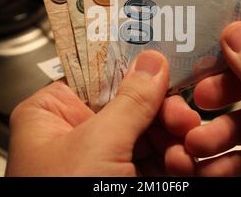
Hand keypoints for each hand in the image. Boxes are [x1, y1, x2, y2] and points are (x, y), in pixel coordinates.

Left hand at [5, 50, 199, 175]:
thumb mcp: (97, 145)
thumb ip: (130, 101)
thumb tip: (151, 61)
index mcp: (52, 113)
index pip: (98, 74)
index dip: (135, 67)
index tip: (168, 61)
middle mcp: (76, 132)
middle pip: (130, 103)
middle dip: (163, 110)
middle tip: (185, 115)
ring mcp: (103, 158)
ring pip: (149, 132)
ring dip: (174, 138)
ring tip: (188, 147)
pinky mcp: (123, 180)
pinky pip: (157, 159)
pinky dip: (176, 160)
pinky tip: (187, 163)